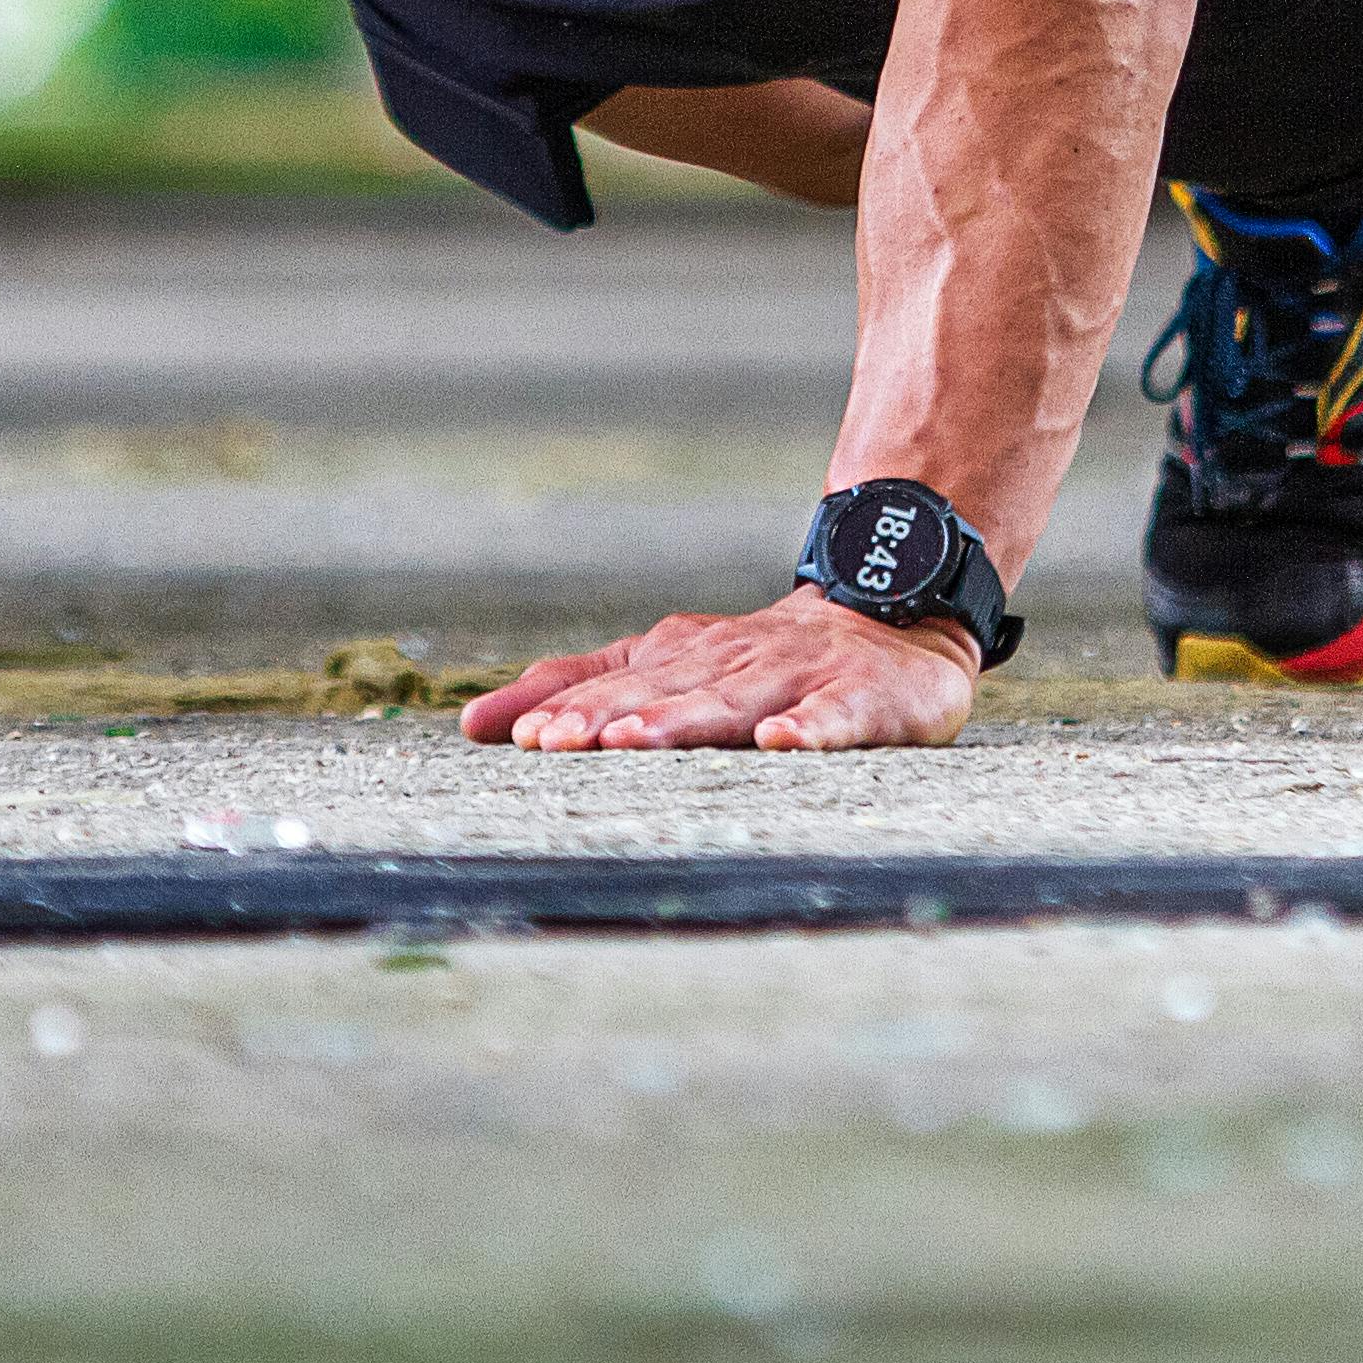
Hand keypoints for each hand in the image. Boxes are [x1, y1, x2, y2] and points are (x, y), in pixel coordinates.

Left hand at [461, 586, 977, 751]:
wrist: (890, 616)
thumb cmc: (759, 661)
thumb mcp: (664, 667)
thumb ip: (576, 689)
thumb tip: (473, 724)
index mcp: (681, 658)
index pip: (617, 686)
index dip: (571, 710)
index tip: (521, 738)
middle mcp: (730, 663)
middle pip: (664, 695)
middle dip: (608, 719)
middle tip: (557, 743)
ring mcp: (795, 678)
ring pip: (732, 704)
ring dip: (682, 721)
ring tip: (633, 742)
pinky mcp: (859, 698)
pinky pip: (833, 718)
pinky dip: (808, 731)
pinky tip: (781, 745)